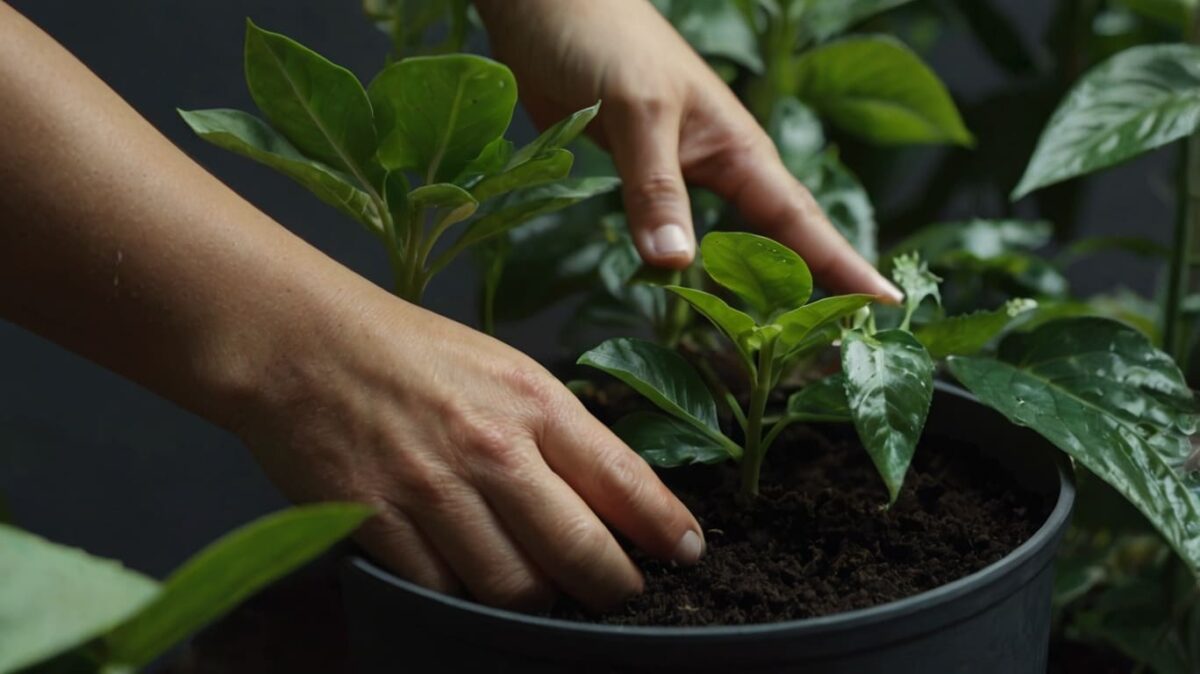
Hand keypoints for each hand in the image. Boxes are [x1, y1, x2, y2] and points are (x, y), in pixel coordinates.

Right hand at [233, 279, 704, 610]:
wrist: (302, 343)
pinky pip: (440, 593)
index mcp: (532, 401)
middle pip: (580, 553)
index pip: (625, 479)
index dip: (665, 528)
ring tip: (536, 585)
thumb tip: (616, 500)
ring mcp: (432, 490)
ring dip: (535, 599)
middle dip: (613, 587)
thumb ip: (560, 433)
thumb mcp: (505, 371)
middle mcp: (491, 448)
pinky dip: (461, 599)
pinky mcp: (376, 524)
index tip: (685, 552)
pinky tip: (466, 580)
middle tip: (617, 591)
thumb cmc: (411, 354)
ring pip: (514, 589)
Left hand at [476, 0, 901, 300]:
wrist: (548, 8)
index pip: (802, 221)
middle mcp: (718, 165)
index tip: (886, 308)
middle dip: (808, 291)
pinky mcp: (638, 178)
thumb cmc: (604, 40)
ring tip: (775, 338)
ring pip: (725, 241)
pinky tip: (691, 293)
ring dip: (748, 285)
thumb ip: (655, 187)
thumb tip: (677, 264)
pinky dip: (687, 267)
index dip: (843, 265)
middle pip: (776, 241)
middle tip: (836, 348)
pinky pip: (672, 234)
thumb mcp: (636, 111)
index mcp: (737, 147)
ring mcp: (680, 174)